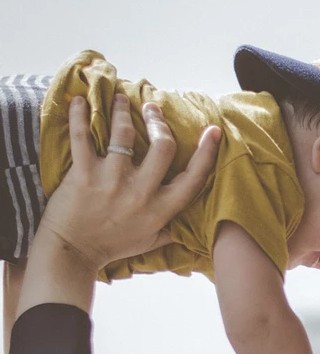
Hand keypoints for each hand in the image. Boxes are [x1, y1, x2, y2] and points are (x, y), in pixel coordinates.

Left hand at [37, 94, 220, 270]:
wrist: (73, 253)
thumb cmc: (113, 246)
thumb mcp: (150, 242)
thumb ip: (172, 229)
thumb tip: (193, 224)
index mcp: (160, 210)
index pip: (193, 178)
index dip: (206, 152)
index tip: (212, 130)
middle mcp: (141, 193)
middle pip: (163, 146)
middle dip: (159, 121)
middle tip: (152, 109)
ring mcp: (112, 182)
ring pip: (123, 133)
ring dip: (122, 110)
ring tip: (120, 99)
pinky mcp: (84, 175)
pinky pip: (82, 137)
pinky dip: (79, 115)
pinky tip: (80, 101)